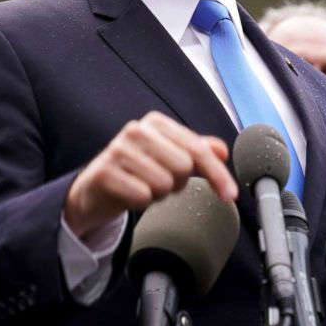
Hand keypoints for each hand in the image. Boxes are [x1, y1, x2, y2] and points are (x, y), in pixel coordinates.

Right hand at [63, 111, 236, 237]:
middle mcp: (136, 130)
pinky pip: (142, 196)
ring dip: (158, 194)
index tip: (229, 194)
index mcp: (156, 123)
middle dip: (176, 183)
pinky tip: (130, 195)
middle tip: (160, 183)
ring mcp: (117, 149)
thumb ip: (198, 152)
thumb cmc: (137, 172)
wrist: (95, 189)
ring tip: (143, 187)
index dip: (217, 173)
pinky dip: (141, 203)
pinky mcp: (104, 172)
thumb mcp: (170, 158)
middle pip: (183, 167)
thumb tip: (222, 149)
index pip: (197, 149)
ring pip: (163, 183)